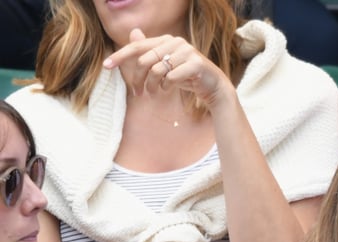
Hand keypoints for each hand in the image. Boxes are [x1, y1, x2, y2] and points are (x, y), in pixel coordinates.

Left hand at [103, 28, 231, 107]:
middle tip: (137, 92)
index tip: (106, 66)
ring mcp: (187, 52)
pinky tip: (169, 90)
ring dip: (152, 86)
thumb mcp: (166, 64)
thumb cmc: (187, 76)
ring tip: (153, 93)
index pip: (137, 46)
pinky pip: (171, 77)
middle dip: (137, 79)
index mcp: (167, 40)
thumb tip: (133, 33)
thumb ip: (150, 51)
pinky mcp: (196, 64)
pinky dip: (167, 87)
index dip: (120, 56)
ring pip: (157, 70)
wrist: (213, 87)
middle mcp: (176, 42)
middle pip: (144, 61)